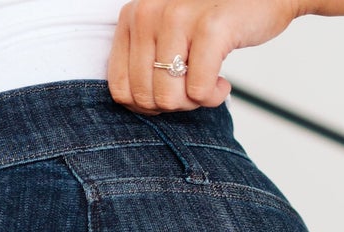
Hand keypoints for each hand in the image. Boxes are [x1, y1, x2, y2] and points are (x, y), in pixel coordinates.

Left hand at [108, 0, 302, 112]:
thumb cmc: (214, 22)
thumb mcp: (167, 34)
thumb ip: (145, 62)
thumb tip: (138, 107)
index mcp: (134, 16)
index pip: (120, 89)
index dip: (147, 106)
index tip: (171, 94)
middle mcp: (150, 11)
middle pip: (145, 98)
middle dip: (174, 105)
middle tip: (195, 88)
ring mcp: (179, 16)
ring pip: (169, 99)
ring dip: (195, 102)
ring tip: (210, 82)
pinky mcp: (211, 27)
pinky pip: (199, 92)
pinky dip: (214, 97)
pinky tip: (223, 83)